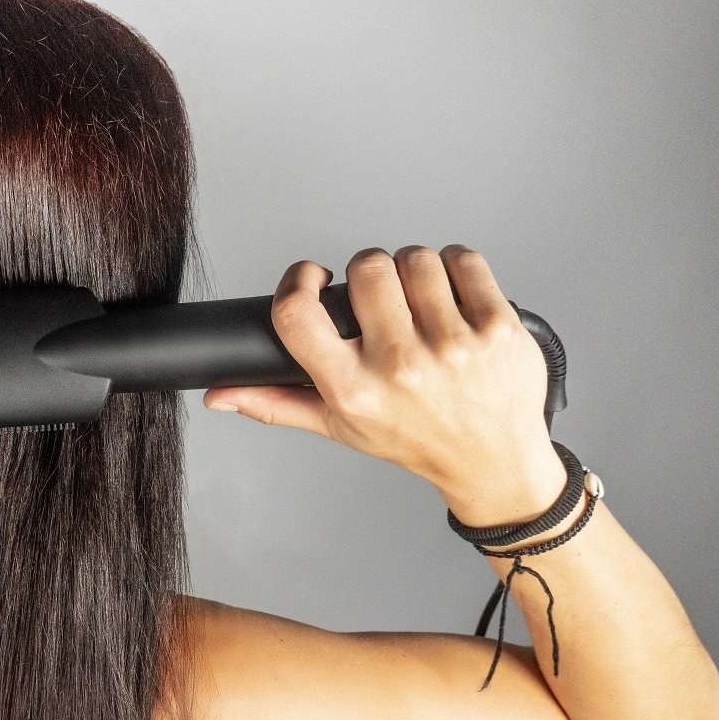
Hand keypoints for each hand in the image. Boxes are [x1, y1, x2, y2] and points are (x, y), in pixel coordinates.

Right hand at [203, 245, 563, 519]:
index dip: (299, 280)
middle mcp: (402, 367)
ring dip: (414, 270)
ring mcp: (454, 346)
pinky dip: (456, 269)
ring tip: (420, 301)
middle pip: (366, 267)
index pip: (298, 314)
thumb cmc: (415, 439)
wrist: (492, 462)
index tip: (314, 278)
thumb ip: (275, 403)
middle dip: (369, 272)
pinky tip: (453, 297)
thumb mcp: (340, 426)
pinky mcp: (498, 328)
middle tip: (380, 297)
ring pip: (416, 257)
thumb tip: (220, 395)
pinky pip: (464, 260)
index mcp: (353, 389)